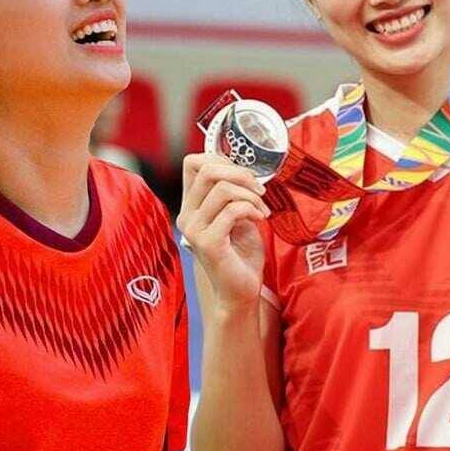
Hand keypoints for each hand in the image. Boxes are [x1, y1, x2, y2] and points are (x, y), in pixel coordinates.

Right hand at [177, 154, 269, 308]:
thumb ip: (233, 192)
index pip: (192, 163)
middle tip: (259, 189)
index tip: (243, 176)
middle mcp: (187, 215)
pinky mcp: (208, 243)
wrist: (240, 291)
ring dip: (250, 194)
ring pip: (222, 188)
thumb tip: (243, 168)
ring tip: (262, 209)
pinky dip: (252, 209)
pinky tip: (261, 219)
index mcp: (191, 205)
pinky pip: (232, 210)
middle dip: (240, 172)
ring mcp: (194, 229)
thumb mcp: (237, 214)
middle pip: (206, 169)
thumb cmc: (240, 253)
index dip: (221, 159)